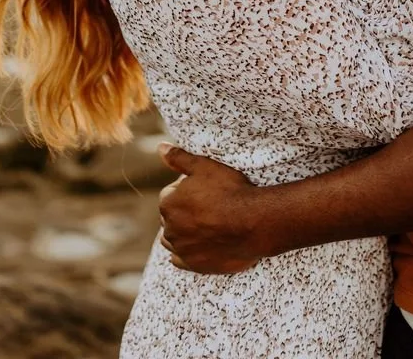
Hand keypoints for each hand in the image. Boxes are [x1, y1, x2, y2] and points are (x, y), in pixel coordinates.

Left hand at [157, 144, 265, 273]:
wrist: (253, 222)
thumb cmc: (230, 191)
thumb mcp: (204, 166)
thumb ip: (178, 158)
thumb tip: (159, 147)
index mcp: (168, 204)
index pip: (170, 194)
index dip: (188, 190)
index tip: (206, 190)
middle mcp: (169, 229)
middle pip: (171, 216)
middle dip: (183, 211)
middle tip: (209, 205)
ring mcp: (181, 249)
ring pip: (173, 238)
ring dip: (183, 231)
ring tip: (205, 223)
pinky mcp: (193, 265)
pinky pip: (180, 258)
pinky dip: (187, 251)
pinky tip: (201, 243)